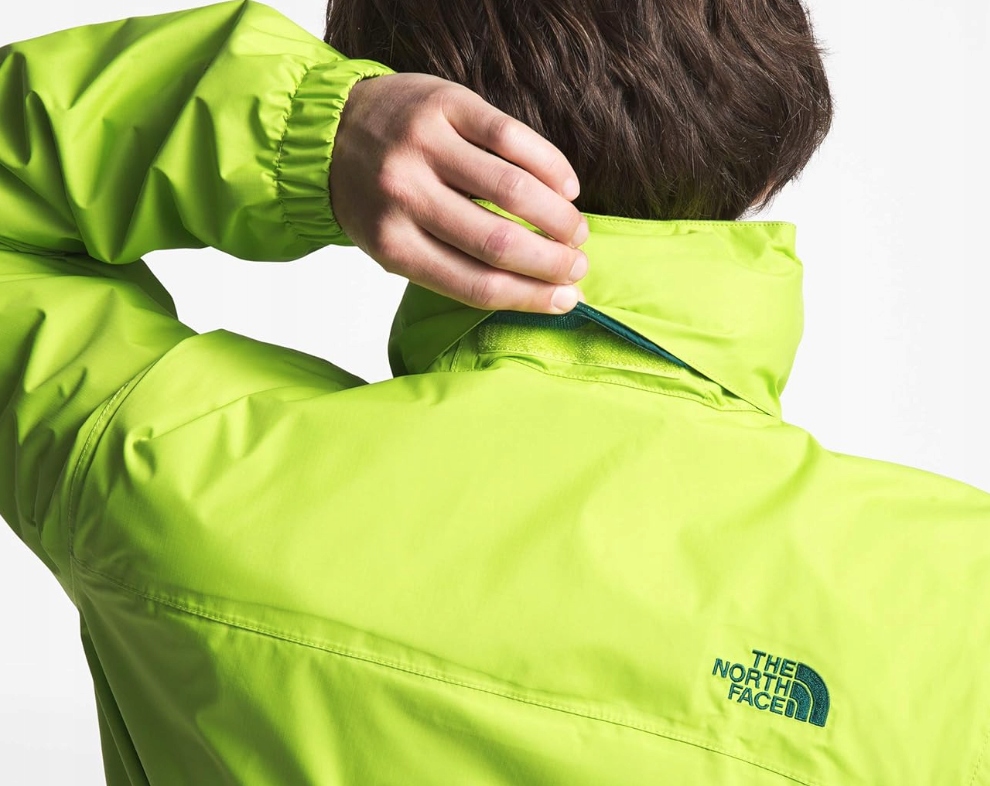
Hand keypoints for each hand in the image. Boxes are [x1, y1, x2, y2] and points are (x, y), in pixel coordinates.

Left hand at [329, 73, 589, 313]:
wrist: (329, 129)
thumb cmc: (374, 198)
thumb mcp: (394, 244)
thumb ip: (450, 264)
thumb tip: (536, 289)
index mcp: (392, 245)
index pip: (475, 284)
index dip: (531, 297)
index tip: (566, 299)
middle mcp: (405, 196)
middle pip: (498, 243)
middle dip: (551, 261)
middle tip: (578, 265)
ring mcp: (424, 146)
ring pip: (513, 190)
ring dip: (558, 216)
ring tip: (575, 230)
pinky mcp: (445, 105)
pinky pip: (512, 137)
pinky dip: (550, 166)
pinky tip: (566, 186)